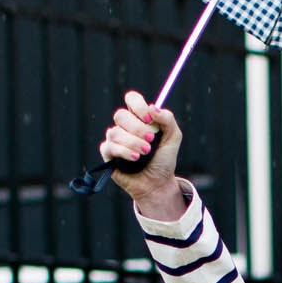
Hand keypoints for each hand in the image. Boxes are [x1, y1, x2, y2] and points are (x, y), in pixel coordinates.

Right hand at [100, 89, 186, 217]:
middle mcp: (125, 126)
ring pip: (115, 132)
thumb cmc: (164, 159)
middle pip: (120, 115)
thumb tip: (153, 108)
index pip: (131, 99)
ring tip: (145, 152)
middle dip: (137, 128)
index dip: (138, 105)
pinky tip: (136, 158)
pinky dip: (124, 152)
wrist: (158, 183)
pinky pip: (109, 147)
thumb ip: (168, 119)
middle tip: (151, 141)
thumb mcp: (173, 137)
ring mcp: (115, 140)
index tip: (149, 119)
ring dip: (133, 142)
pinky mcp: (108, 154)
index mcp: (139, 117)